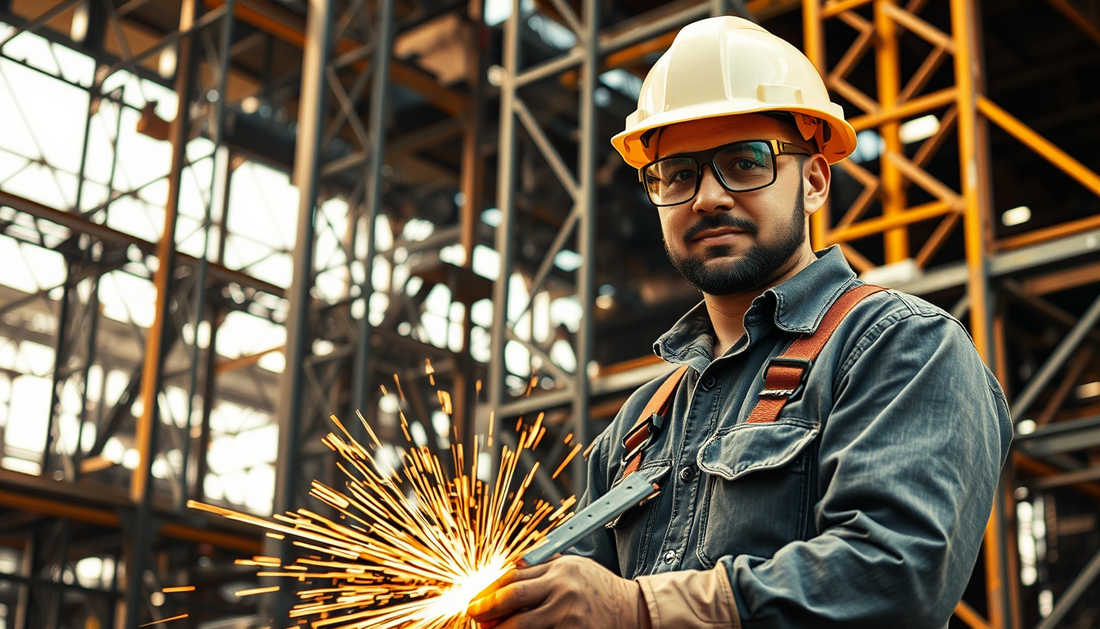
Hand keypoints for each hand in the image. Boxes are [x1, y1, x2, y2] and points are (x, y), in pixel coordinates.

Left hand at [466, 555, 647, 628]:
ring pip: (523, 626)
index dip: (489, 590)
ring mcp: (569, 617)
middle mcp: (563, 591)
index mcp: (560, 570)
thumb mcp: (573, 567)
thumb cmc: (599, 589)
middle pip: (513, 600)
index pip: (514, 578)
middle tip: (474, 617)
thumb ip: (542, 568)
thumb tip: (509, 568)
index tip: (475, 600)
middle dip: (488, 611)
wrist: (633, 611)